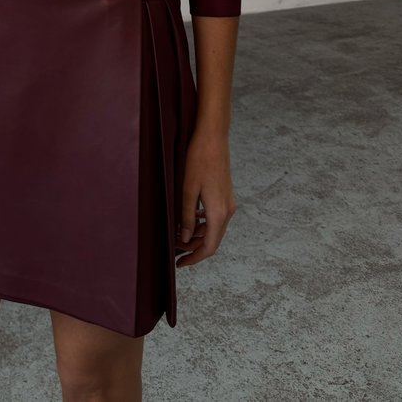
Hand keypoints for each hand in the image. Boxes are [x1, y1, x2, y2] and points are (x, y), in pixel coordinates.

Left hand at [175, 133, 236, 266]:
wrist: (213, 137)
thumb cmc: (199, 159)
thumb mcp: (187, 190)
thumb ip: (185, 216)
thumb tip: (184, 238)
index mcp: (218, 212)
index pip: (208, 247)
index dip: (194, 258)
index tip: (179, 263)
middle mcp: (227, 210)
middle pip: (212, 240)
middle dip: (193, 248)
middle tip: (174, 249)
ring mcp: (228, 202)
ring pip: (213, 229)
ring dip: (196, 235)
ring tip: (177, 233)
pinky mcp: (225, 195)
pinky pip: (214, 217)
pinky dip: (202, 223)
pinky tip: (188, 218)